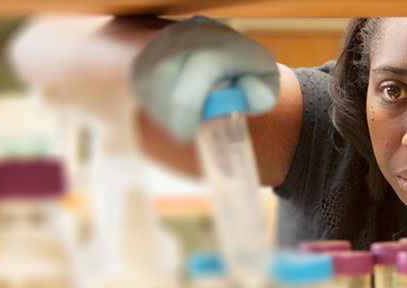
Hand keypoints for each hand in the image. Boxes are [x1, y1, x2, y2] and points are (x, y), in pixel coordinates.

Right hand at [132, 16, 279, 140]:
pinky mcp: (150, 51)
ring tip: (181, 120)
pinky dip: (151, 102)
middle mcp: (193, 33)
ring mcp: (168, 38)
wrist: (231, 59)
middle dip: (170, 111)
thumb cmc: (248, 79)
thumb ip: (261, 94)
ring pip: (148, 76)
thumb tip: (243, 91)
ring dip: (160, 108)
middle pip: (165, 70)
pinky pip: (139, 79)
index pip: (201, 64)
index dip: (187, 103)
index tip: (185, 135)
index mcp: (225, 42)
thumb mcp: (266, 88)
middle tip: (183, 132)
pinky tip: (171, 111)